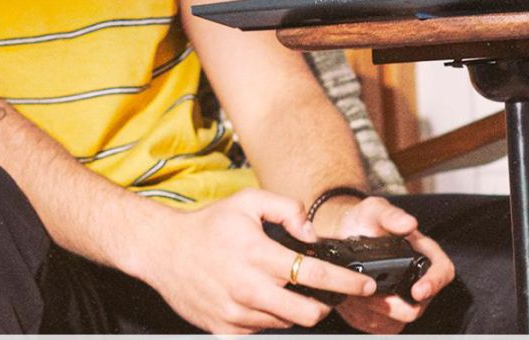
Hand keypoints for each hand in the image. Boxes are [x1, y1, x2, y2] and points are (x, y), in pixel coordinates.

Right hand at [128, 186, 379, 332]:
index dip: (345, 282)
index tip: (364, 285)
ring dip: (294, 309)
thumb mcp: (248, 202)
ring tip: (281, 288)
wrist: (164, 251)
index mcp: (258, 255)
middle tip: (325, 293)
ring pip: (286, 323)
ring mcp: (237, 314)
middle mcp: (249, 288)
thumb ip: (286, 208)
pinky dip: (270, 318)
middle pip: (308, 312)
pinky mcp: (226, 330)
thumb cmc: (209, 225)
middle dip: (325, 305)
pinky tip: (260, 299)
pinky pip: (262, 331)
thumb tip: (311, 233)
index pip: (313, 274)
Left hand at [327, 197, 455, 334]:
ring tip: (355, 294)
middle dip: (392, 304)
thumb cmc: (364, 221)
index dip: (434, 283)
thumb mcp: (374, 210)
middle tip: (367, 293)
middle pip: (418, 305)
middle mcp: (417, 279)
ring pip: (397, 321)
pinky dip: (364, 318)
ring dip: (374, 312)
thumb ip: (391, 215)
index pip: (443, 271)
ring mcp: (402, 299)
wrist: (340, 237)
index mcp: (423, 253)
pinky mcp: (386, 315)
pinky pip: (380, 327)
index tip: (418, 291)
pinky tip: (352, 301)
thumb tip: (410, 223)